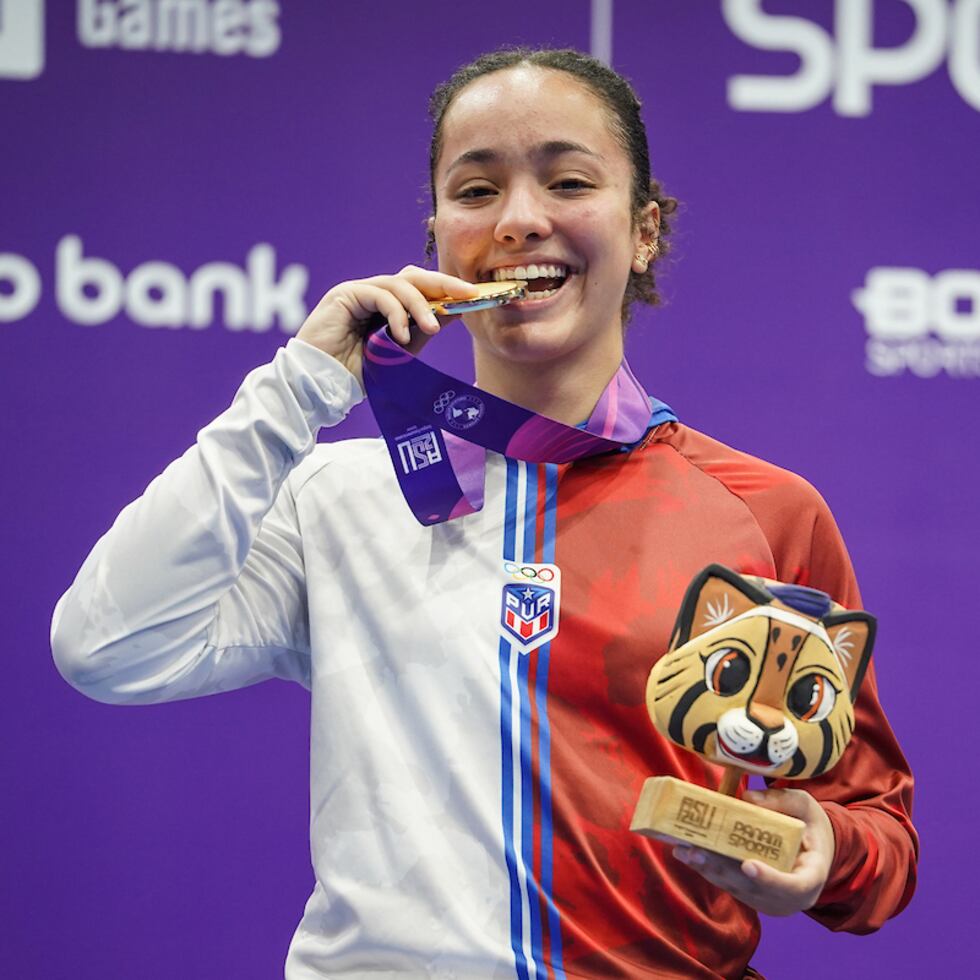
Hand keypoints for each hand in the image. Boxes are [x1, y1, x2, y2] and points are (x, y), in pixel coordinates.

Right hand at [295, 265, 479, 386]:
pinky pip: (379, 296)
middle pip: (413, 277)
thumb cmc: (357, 373)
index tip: (475, 297)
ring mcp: (358, 292)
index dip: (447, 289)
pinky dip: (396, 314)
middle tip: (468, 295)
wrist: (323, 386)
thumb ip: (423, 330)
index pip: (421, 288)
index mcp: (387, 305)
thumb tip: (456, 310)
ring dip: (420, 305)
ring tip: (432, 329)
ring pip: (398, 285)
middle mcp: (373, 294)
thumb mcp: (401, 351)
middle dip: (443, 283)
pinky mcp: (344, 295)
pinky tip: (401, 336)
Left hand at [673, 788, 834, 915]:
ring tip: (683, 850)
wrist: (811, 847)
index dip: (770, 879)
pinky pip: (728, 884)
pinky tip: (685, 853)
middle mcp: (790, 897)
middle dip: (722, 869)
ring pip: (735, 888)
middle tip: (696, 851)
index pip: (794, 886)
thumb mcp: (804, 807)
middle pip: (753, 888)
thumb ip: (781, 801)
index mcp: (812, 876)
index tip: (748, 865)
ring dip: (707, 869)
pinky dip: (707, 869)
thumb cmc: (809, 825)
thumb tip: (747, 797)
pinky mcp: (750, 895)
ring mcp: (768, 900)